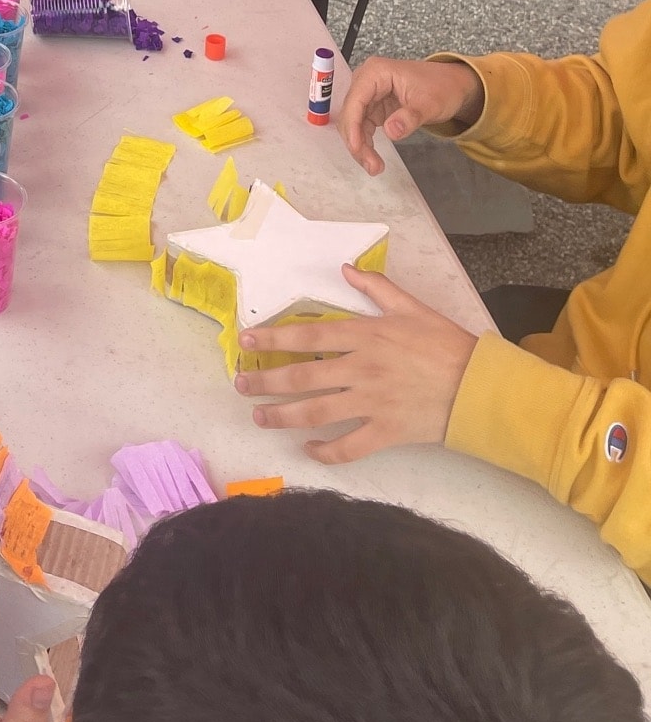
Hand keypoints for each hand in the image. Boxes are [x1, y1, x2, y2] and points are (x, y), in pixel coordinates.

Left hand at [235, 268, 476, 462]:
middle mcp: (361, 368)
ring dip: (282, 416)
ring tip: (259, 417)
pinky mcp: (385, 431)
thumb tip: (347, 269)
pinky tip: (308, 449)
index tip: (246, 342)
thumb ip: (376, 288)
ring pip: (316, 411)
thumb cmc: (445, 344)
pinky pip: (348, 447)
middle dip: (266, 381)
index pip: (308, 335)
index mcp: (365, 335)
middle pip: (302, 376)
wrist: (480, 385)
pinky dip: (325, 452)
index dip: (273, 339)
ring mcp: (372, 402)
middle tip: (241, 385)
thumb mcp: (412, 307)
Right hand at [340, 57, 484, 175]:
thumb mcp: (430, 103)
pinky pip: (361, 127)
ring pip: (353, 123)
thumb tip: (391, 131)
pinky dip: (365, 143)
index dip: (353, 125)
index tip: (357, 148)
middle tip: (371, 165)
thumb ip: (410, 117)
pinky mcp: (372, 107)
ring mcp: (368, 94)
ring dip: (359, 145)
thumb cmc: (442, 87)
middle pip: (350, 113)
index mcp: (376, 72)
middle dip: (356, 140)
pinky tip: (372, 157)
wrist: (453, 85)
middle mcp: (366, 81)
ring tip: (374, 166)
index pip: (356, 100)